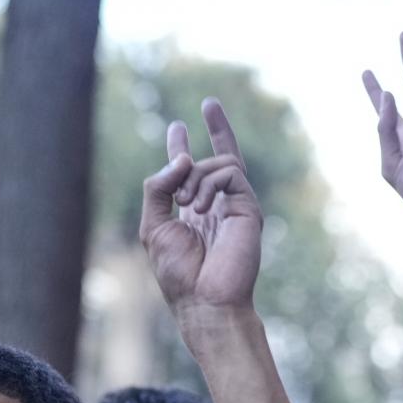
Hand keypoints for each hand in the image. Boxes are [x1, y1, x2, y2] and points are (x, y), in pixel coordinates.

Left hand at [141, 99, 263, 311]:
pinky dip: (209, 183)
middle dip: (217, 127)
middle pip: (221, 157)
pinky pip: (230, 172)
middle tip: (209, 102)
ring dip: (194, 176)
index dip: (182, 148)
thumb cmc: (179, 273)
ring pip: (219, 163)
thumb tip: (182, 158)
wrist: (206, 299)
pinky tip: (199, 206)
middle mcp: (218, 206)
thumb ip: (158, 187)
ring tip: (186, 204)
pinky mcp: (249, 208)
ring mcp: (236, 206)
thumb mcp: (153, 225)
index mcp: (194, 212)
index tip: (178, 128)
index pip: (192, 173)